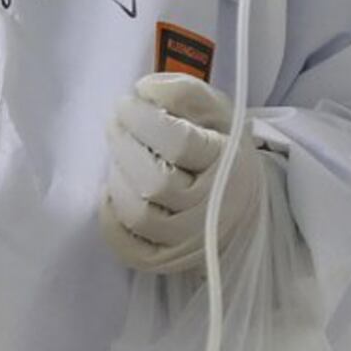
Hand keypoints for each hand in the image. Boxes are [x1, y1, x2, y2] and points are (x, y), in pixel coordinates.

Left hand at [100, 72, 269, 275]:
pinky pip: (128, 247)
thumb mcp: (215, 112)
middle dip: (124, 146)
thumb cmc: (219, 150)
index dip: (142, 119)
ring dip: (118, 180)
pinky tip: (112, 193)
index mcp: (227, 163)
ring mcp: (189, 239)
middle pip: (154, 182)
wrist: (239, 204)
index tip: (127, 103)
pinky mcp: (165, 259)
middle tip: (115, 125)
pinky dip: (111, 219)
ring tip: (120, 157)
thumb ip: (184, 92)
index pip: (178, 143)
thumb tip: (145, 90)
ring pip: (139, 215)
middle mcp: (211, 206)